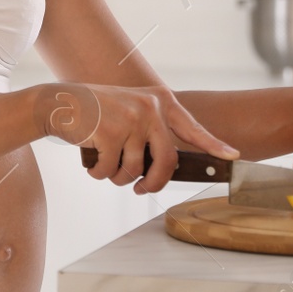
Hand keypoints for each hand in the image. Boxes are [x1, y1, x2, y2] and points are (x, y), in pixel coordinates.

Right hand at [36, 82, 238, 193]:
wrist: (59, 102)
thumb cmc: (95, 112)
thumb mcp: (128, 112)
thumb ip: (149, 133)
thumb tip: (164, 170)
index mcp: (158, 101)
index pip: (192, 128)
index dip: (213, 144)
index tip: (233, 156)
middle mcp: (149, 108)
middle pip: (166, 161)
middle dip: (154, 183)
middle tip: (141, 190)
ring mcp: (131, 119)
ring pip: (135, 170)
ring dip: (119, 178)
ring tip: (105, 166)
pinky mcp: (111, 132)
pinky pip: (112, 170)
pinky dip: (100, 173)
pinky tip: (91, 161)